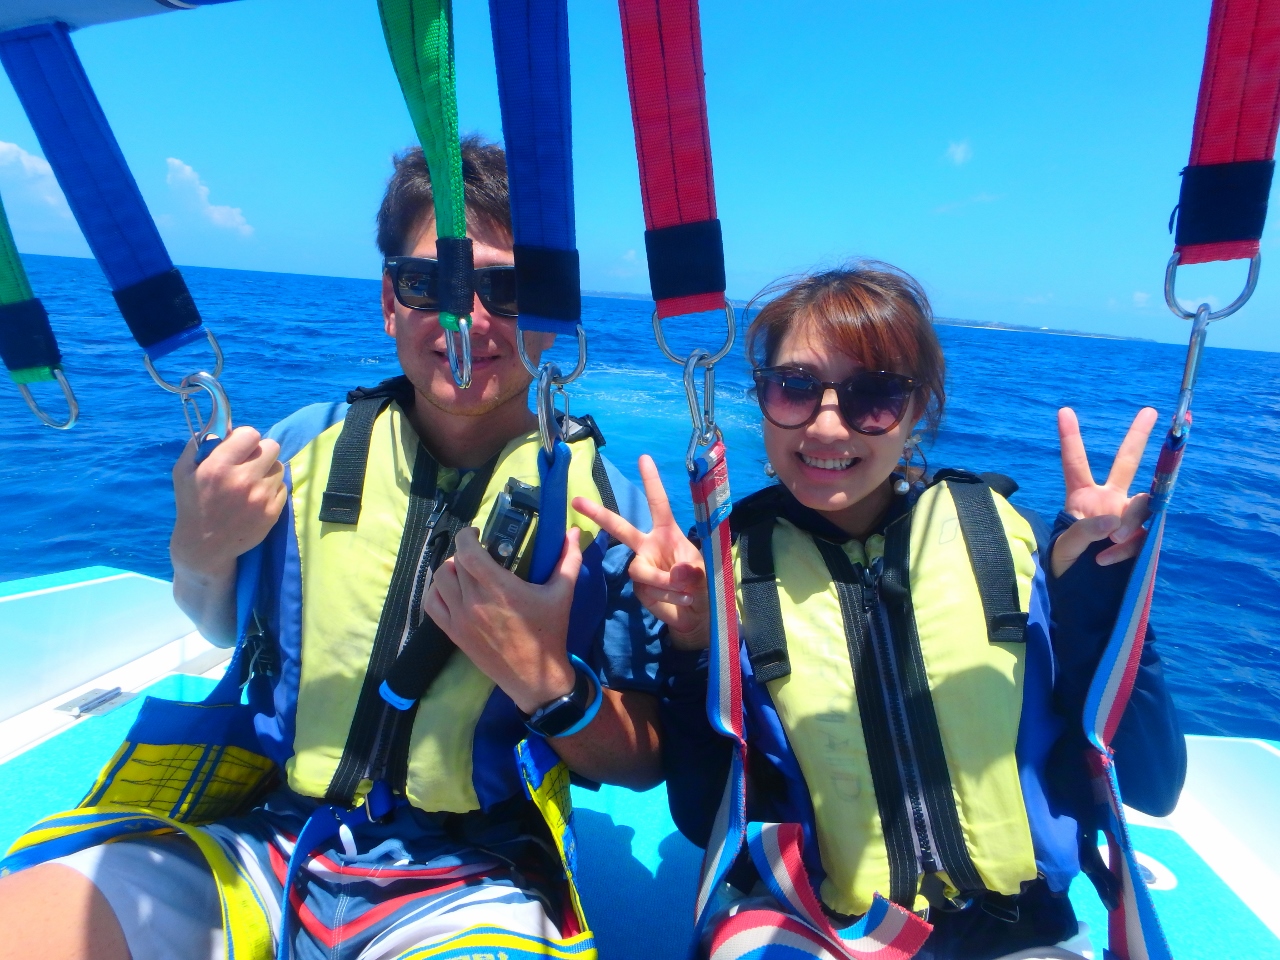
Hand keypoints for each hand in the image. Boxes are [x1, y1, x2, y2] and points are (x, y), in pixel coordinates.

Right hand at [170, 426, 286, 577]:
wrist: (204, 546)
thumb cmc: (193, 504)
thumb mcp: (183, 472)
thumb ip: (199, 444)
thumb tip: (221, 426)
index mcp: (218, 467)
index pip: (250, 434)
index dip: (245, 438)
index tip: (239, 447)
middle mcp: (242, 480)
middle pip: (272, 446)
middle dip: (260, 452)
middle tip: (248, 463)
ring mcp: (260, 497)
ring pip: (279, 466)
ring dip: (267, 471)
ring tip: (251, 482)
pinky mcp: (273, 512)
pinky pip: (283, 486)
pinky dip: (272, 489)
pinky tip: (256, 497)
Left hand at [424, 526, 582, 714]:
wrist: (536, 676)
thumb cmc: (550, 633)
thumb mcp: (563, 593)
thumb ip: (569, 559)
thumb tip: (574, 531)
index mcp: (500, 589)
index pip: (468, 552)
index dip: (466, 535)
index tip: (477, 533)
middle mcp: (475, 601)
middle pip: (454, 562)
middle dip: (465, 551)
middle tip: (479, 551)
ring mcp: (460, 618)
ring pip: (440, 580)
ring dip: (450, 568)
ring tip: (465, 569)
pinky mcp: (454, 632)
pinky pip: (432, 604)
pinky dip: (437, 590)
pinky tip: (451, 588)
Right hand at [572, 455, 708, 649]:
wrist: (697, 614)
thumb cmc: (701, 584)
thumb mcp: (704, 573)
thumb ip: (691, 572)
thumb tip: (678, 573)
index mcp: (667, 533)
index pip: (658, 504)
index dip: (651, 482)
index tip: (643, 458)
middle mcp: (649, 546)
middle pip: (621, 528)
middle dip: (599, 514)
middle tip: (577, 501)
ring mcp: (642, 566)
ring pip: (642, 570)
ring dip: (666, 582)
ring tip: (687, 592)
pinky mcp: (639, 587)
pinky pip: (648, 589)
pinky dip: (666, 596)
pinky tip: (679, 600)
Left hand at [1052, 407, 1156, 577]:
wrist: (1079, 591)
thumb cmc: (1064, 564)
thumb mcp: (1064, 547)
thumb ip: (1085, 531)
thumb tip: (1113, 522)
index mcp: (1081, 496)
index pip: (1075, 463)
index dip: (1070, 438)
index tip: (1063, 411)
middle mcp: (1108, 500)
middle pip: (1126, 463)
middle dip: (1137, 437)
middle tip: (1149, 411)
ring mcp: (1126, 517)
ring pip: (1142, 504)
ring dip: (1130, 520)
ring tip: (1111, 542)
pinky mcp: (1139, 536)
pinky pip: (1143, 535)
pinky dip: (1127, 547)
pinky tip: (1107, 559)